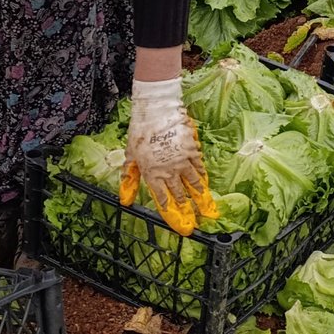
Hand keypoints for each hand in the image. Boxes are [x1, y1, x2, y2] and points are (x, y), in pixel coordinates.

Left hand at [120, 78, 218, 235]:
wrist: (156, 109)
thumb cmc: (140, 131)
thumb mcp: (130, 155)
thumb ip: (130, 178)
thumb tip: (125, 200)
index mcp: (152, 174)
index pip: (163, 199)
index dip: (171, 213)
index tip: (180, 224)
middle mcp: (169, 171)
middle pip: (180, 194)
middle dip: (189, 210)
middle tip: (197, 222)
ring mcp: (182, 160)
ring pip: (193, 183)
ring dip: (200, 197)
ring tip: (208, 209)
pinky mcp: (192, 149)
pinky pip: (199, 166)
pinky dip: (202, 175)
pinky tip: (205, 182)